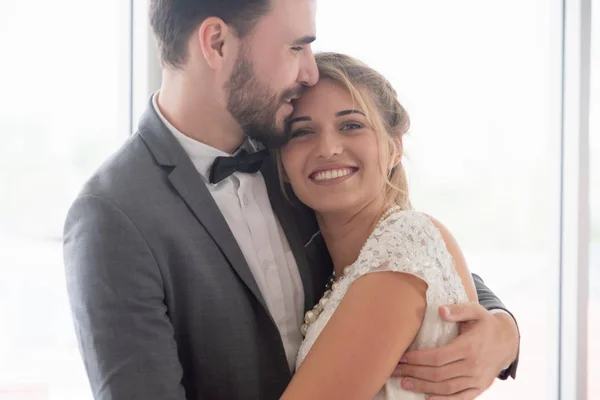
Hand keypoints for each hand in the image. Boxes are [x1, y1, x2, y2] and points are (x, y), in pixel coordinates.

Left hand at [392, 302, 518, 399]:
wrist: (509, 340)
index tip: (401, 357)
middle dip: (414, 373)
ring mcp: (477, 379)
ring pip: (446, 388)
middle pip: (438, 374)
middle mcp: (472, 366)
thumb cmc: (486, 323)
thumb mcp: (475, 310)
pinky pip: (461, 398)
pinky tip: (427, 399)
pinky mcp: (480, 388)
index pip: (437, 357)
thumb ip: (458, 310)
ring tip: (405, 383)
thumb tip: (440, 310)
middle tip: (395, 371)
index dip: (417, 359)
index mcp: (468, 347)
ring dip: (423, 388)